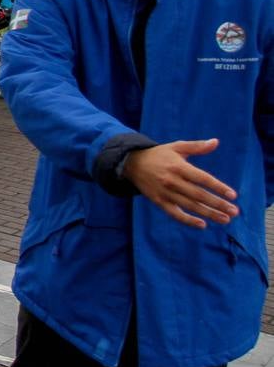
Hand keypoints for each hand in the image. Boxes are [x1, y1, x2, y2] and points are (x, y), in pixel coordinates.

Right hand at [122, 139, 238, 228]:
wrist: (131, 163)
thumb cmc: (159, 155)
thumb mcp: (177, 147)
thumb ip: (197, 146)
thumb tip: (216, 142)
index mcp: (178, 167)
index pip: (202, 179)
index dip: (218, 187)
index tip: (233, 195)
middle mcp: (172, 181)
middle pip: (198, 195)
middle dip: (218, 204)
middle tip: (234, 211)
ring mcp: (165, 192)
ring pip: (189, 206)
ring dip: (208, 214)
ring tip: (225, 219)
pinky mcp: (159, 201)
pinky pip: (174, 214)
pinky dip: (188, 220)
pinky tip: (202, 224)